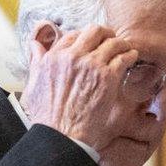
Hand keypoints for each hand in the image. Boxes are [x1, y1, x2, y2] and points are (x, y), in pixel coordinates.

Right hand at [20, 21, 138, 154]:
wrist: (61, 134)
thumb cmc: (46, 116)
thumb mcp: (33, 85)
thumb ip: (36, 62)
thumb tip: (34, 45)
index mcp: (54, 57)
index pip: (73, 35)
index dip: (85, 37)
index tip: (92, 43)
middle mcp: (73, 56)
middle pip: (94, 31)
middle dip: (105, 33)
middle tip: (112, 38)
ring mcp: (91, 65)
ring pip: (112, 42)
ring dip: (121, 43)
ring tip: (126, 48)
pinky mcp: (108, 77)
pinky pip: (123, 57)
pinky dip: (130, 55)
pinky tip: (132, 57)